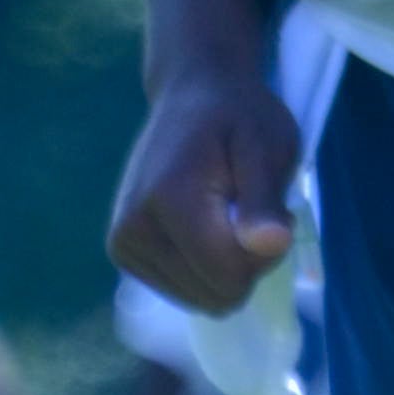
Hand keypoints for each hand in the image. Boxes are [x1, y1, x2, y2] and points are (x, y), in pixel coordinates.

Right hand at [107, 66, 300, 313]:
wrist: (191, 94)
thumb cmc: (239, 117)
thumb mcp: (269, 146)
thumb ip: (265, 199)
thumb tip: (270, 244)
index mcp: (168, 199)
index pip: (231, 277)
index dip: (264, 251)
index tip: (269, 209)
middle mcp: (132, 227)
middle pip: (217, 296)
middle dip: (245, 261)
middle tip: (247, 208)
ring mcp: (122, 243)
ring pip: (201, 300)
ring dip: (226, 265)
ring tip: (224, 212)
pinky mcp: (122, 251)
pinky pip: (184, 291)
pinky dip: (204, 268)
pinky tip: (203, 224)